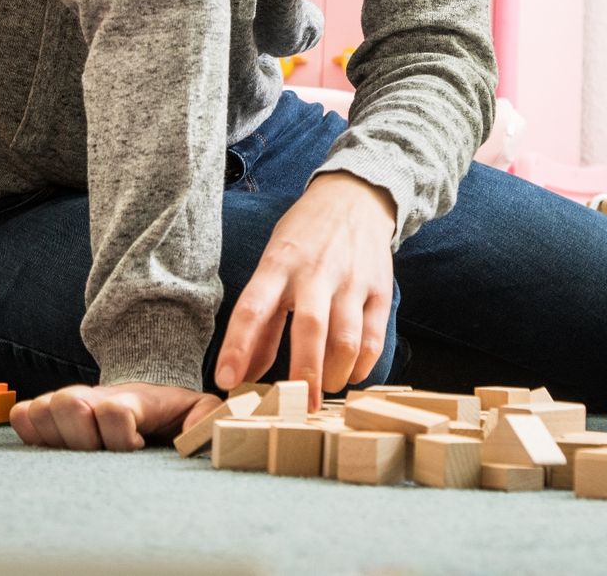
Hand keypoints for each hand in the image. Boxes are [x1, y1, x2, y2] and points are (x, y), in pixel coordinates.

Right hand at [8, 383, 217, 450]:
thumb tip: (201, 432)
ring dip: (56, 437)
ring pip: (40, 410)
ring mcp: (68, 403)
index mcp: (132, 400)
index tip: (137, 450)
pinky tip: (57, 448)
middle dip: (83, 439)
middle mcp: (94, 397)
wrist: (148, 392)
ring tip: (80, 452)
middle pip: (68, 404)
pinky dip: (31, 433)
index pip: (114, 412)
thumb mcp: (199, 410)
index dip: (121, 439)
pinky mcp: (48, 413)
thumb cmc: (172, 410)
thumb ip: (207, 417)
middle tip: (101, 454)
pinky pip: (23, 416)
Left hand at [213, 172, 396, 394]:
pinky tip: (350, 374)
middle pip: (309, 329)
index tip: (227, 381)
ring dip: (333, 375)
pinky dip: (362, 365)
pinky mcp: (380, 288)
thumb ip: (261, 322)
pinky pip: (373, 337)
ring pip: (346, 340)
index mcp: (279, 263)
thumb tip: (243, 375)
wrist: (355, 197)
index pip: (252, 308)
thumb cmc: (304, 238)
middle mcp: (316, 271)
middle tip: (295, 408)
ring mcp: (351, 280)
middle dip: (301, 376)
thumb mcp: (273, 265)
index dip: (237, 347)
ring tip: (322, 389)